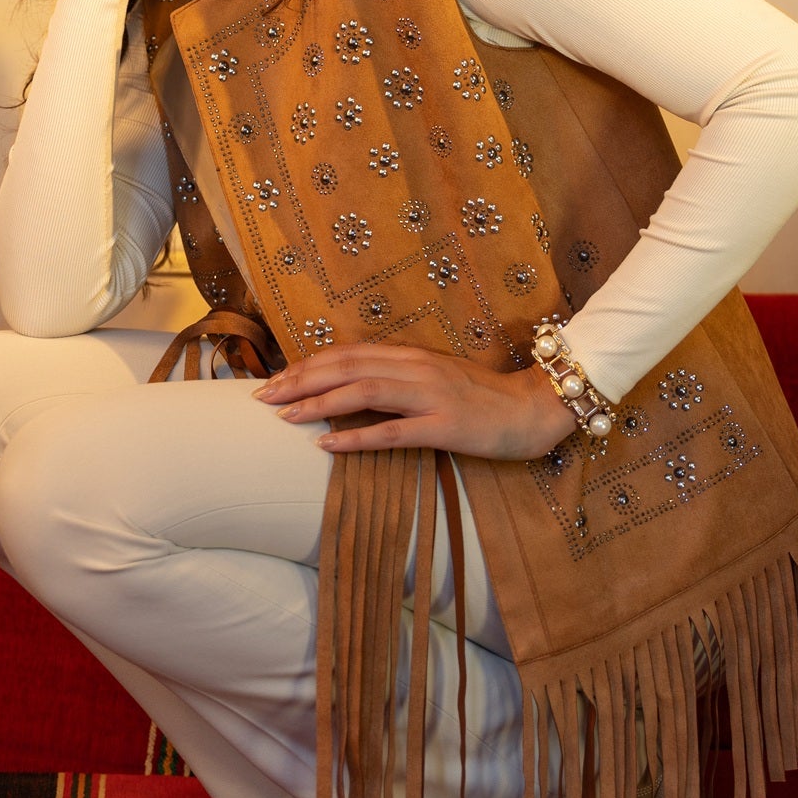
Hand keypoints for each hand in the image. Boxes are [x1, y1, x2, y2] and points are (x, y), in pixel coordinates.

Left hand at [254, 342, 576, 460]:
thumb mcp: (436, 379)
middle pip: (346, 366)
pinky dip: (356, 437)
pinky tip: (327, 445)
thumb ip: (399, 380)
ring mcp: (430, 396)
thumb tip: (353, 389)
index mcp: (412, 355)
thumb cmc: (483, 398)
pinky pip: (392, 431)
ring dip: (319, 403)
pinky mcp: (444, 426)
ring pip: (362, 391)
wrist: (534, 409)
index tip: (275, 378)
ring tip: (285, 417)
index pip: (348, 353)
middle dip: (300, 380)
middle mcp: (416, 368)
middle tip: (263, 397)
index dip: (308, 364)